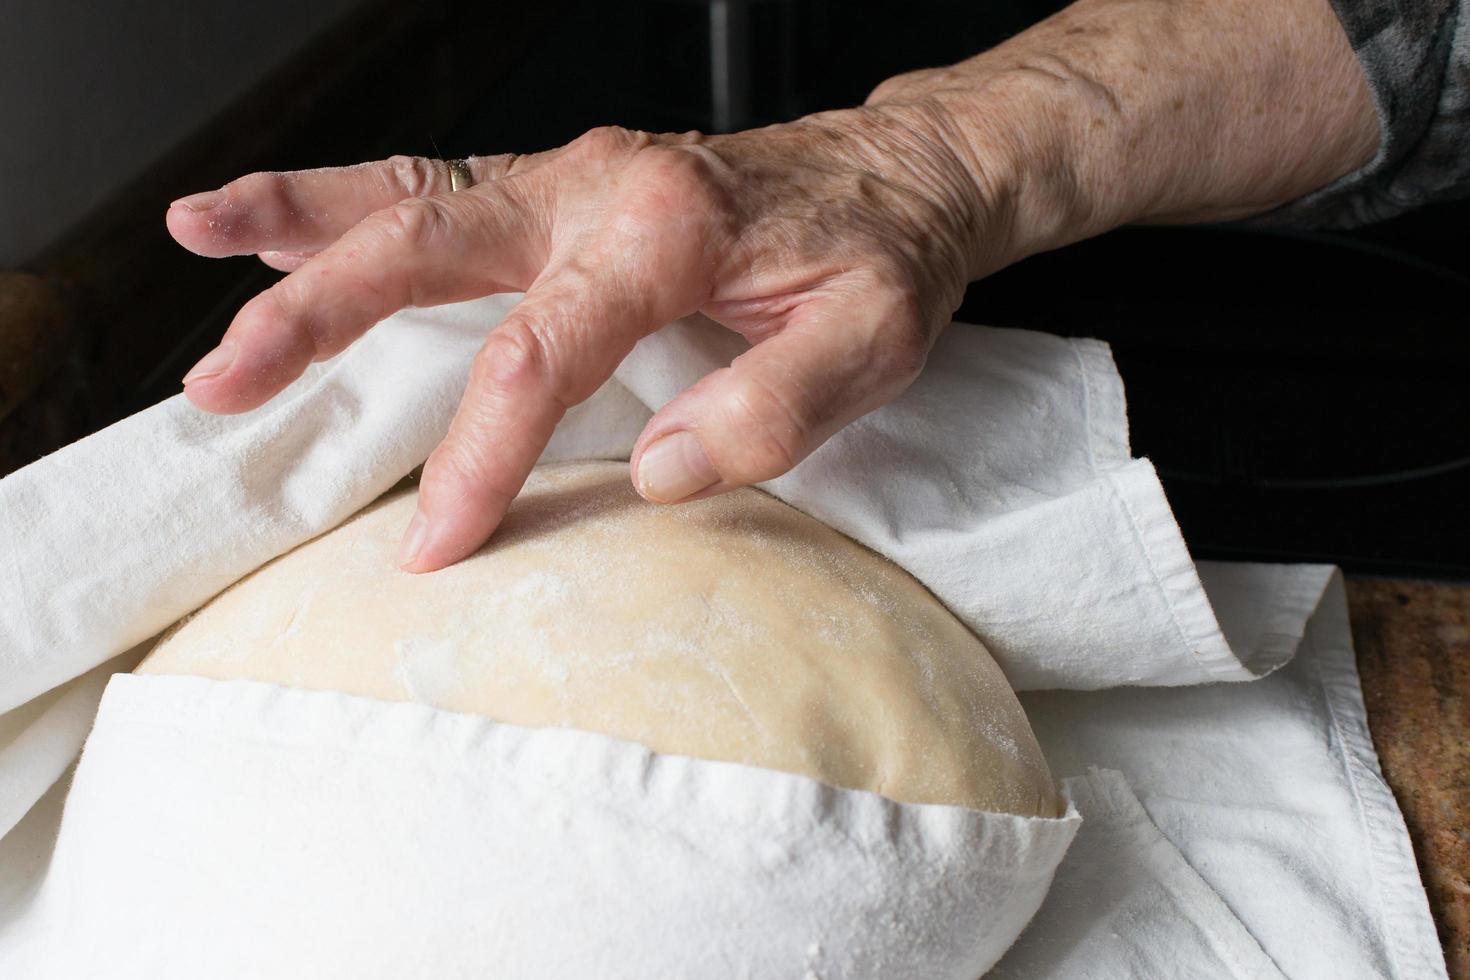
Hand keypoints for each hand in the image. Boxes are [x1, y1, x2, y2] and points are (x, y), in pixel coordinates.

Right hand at [169, 107, 1000, 571]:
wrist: (898, 176)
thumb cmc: (883, 257)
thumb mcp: (872, 342)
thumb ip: (773, 409)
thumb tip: (659, 472)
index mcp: (667, 229)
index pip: (541, 355)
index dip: (478, 457)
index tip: (435, 544)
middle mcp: (598, 187)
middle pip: (426, 241)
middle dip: (314, 313)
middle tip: (225, 380)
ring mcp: (571, 178)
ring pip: (411, 191)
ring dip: (297, 222)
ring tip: (202, 237)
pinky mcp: (563, 187)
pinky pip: (439, 184)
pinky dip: (350, 200)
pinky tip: (286, 223)